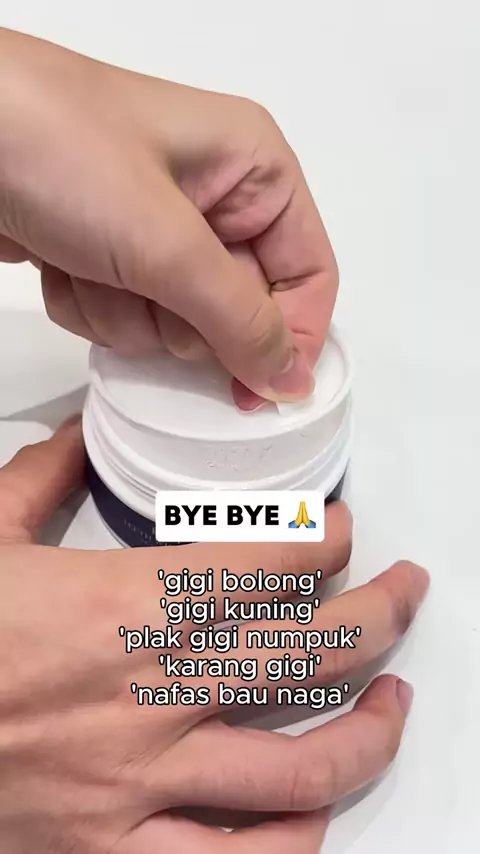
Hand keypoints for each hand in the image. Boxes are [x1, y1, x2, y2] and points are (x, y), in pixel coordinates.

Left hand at [0, 28, 337, 408]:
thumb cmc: (60, 150)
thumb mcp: (167, 242)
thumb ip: (239, 320)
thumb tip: (291, 377)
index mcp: (255, 171)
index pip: (309, 276)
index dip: (292, 338)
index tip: (259, 393)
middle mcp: (214, 200)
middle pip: (238, 311)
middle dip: (182, 316)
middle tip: (146, 283)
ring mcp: (157, 230)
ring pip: (175, 325)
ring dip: (127, 311)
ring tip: (91, 259)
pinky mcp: (110, 253)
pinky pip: (124, 318)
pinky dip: (89, 304)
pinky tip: (63, 261)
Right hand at [0, 419, 428, 851]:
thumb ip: (41, 481)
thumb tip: (78, 440)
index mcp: (116, 609)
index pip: (265, 568)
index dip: (324, 544)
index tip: (342, 533)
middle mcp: (144, 697)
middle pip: (308, 655)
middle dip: (381, 617)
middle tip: (406, 595)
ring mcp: (137, 784)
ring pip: (297, 770)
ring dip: (365, 735)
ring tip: (391, 703)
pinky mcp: (110, 850)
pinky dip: (291, 845)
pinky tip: (313, 814)